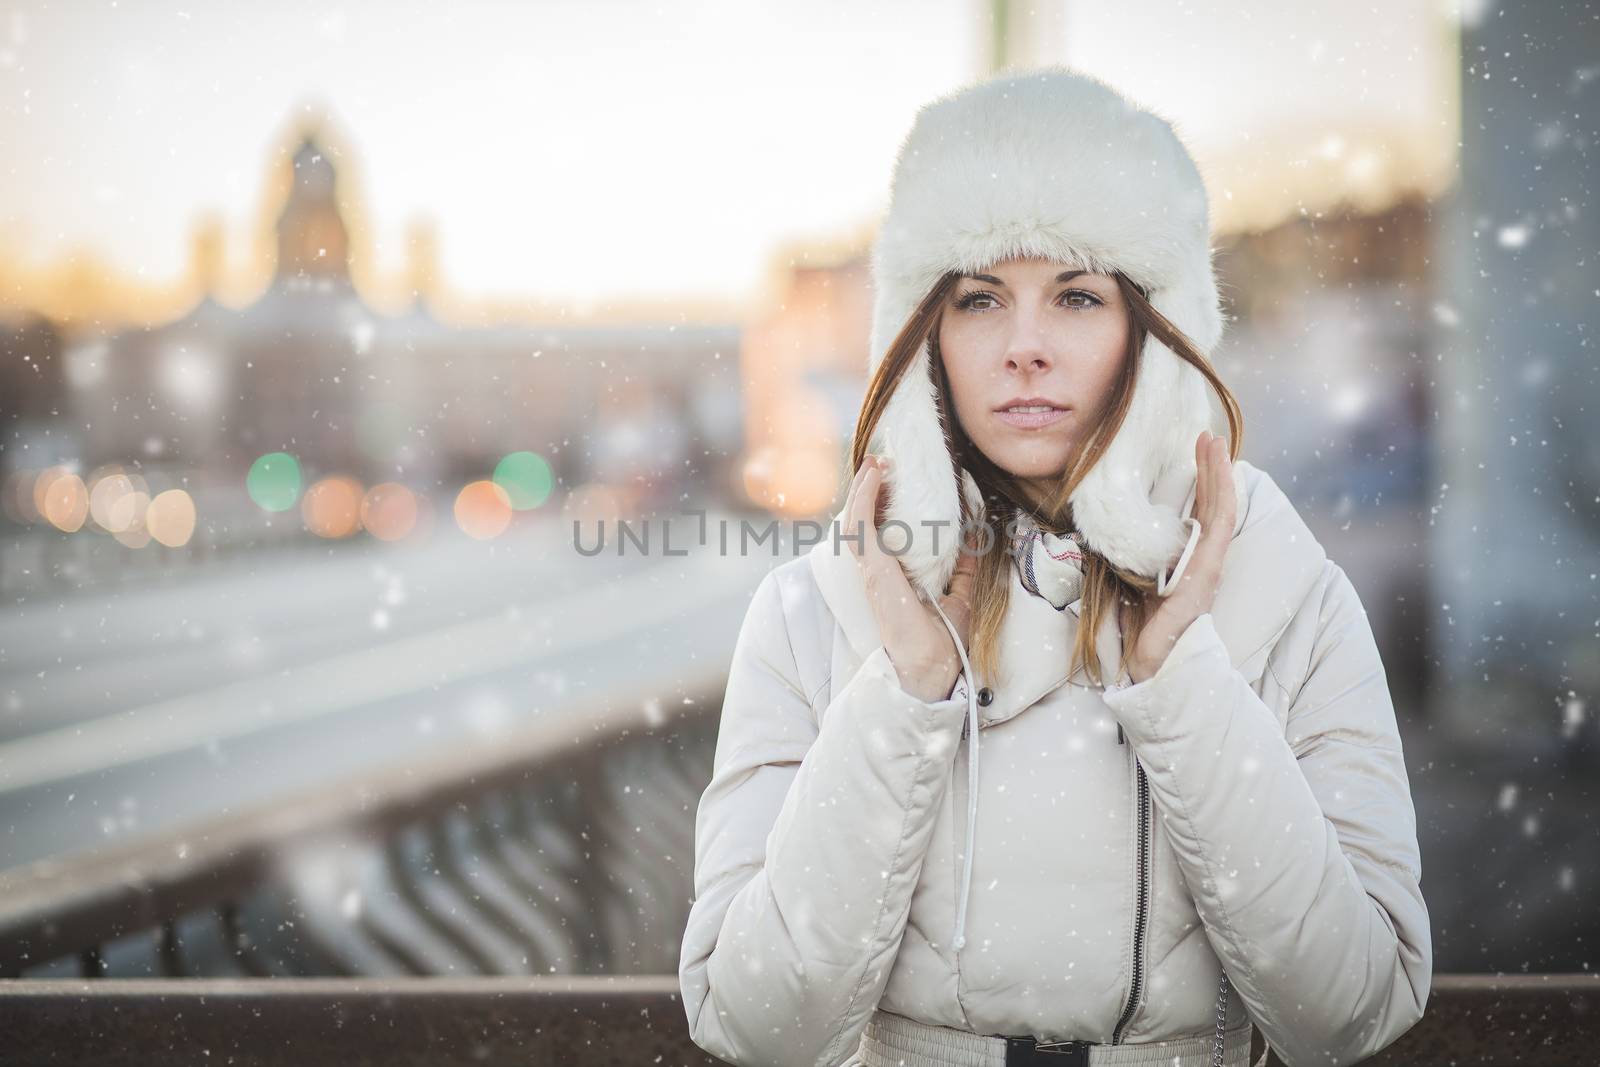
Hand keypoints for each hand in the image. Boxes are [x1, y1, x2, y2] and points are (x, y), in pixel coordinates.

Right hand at [843, 454, 978, 702]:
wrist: (932, 668)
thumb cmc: (942, 642)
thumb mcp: (959, 594)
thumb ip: (962, 567)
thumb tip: (974, 537)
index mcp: (894, 577)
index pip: (881, 533)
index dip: (883, 504)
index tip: (894, 479)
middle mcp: (877, 571)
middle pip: (865, 521)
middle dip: (871, 489)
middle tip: (882, 462)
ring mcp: (871, 570)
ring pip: (856, 519)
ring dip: (865, 487)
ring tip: (876, 462)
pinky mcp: (873, 569)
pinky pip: (860, 525)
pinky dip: (864, 497)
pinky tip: (874, 475)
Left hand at [1123, 431, 1237, 683]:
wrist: (1153, 664)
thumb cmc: (1140, 630)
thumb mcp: (1125, 582)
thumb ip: (1122, 558)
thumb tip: (1095, 535)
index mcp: (1183, 559)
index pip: (1193, 513)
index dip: (1195, 482)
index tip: (1189, 452)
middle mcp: (1200, 558)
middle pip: (1209, 503)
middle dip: (1209, 468)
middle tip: (1206, 434)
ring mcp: (1208, 562)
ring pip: (1219, 506)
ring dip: (1218, 471)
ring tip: (1214, 440)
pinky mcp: (1209, 568)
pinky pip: (1220, 524)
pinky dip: (1223, 493)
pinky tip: (1224, 469)